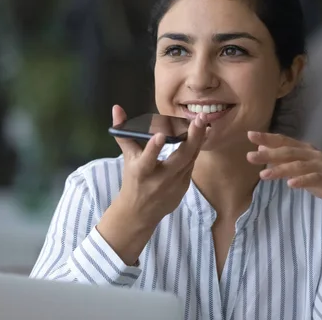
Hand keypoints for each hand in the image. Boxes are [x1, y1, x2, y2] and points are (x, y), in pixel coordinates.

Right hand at [112, 105, 207, 224]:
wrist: (140, 213)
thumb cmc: (133, 180)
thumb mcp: (127, 158)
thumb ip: (124, 132)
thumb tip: (117, 108)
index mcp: (141, 172)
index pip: (147, 160)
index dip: (153, 148)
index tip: (160, 134)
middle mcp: (159, 179)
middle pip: (180, 158)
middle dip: (192, 138)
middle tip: (200, 119)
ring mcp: (174, 185)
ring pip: (190, 159)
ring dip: (198, 141)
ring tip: (204, 122)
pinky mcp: (184, 188)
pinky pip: (191, 165)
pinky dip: (196, 150)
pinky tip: (202, 135)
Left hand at [246, 131, 321, 220]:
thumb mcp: (302, 170)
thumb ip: (284, 160)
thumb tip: (262, 149)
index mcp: (306, 150)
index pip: (284, 141)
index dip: (268, 137)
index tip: (250, 135)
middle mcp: (314, 155)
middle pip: (289, 151)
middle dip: (269, 153)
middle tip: (250, 156)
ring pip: (299, 165)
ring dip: (280, 169)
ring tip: (263, 175)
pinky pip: (315, 179)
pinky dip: (302, 181)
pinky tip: (290, 184)